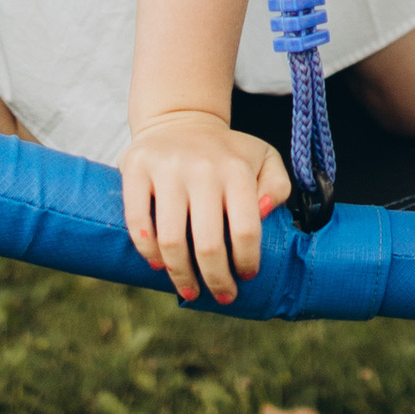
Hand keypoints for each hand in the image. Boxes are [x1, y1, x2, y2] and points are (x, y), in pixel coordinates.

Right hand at [119, 110, 292, 301]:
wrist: (180, 118)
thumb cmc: (226, 152)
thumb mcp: (263, 158)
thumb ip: (277, 185)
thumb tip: (264, 213)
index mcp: (236, 168)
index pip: (245, 228)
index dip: (246, 260)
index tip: (246, 276)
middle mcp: (203, 167)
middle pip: (208, 243)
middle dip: (216, 280)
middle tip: (221, 295)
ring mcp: (167, 167)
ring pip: (171, 239)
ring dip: (181, 275)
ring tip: (190, 291)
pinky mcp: (136, 168)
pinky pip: (138, 221)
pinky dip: (147, 251)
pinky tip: (158, 265)